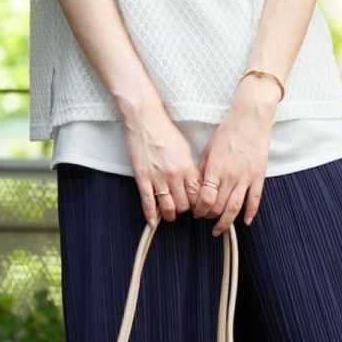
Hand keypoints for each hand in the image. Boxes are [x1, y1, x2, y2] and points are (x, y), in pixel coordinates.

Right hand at [123, 110, 202, 224]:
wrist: (145, 120)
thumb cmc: (165, 131)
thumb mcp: (185, 149)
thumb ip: (190, 169)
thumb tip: (196, 185)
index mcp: (187, 167)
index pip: (198, 195)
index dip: (199, 204)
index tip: (198, 206)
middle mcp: (174, 174)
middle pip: (184, 204)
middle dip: (185, 210)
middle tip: (184, 209)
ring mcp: (157, 177)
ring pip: (168, 207)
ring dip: (171, 214)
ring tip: (171, 214)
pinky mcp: (142, 178)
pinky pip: (147, 202)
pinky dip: (151, 215)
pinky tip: (153, 222)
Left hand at [192, 90, 273, 234]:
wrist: (250, 119)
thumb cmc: (228, 131)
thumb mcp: (209, 149)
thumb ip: (203, 170)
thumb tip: (197, 188)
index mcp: (215, 168)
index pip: (205, 198)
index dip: (199, 209)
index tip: (196, 212)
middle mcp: (230, 176)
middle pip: (218, 207)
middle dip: (209, 217)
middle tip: (205, 219)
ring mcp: (246, 178)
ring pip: (235, 208)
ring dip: (226, 222)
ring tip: (219, 229)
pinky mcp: (259, 177)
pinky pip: (255, 200)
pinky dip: (250, 213)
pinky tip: (245, 221)